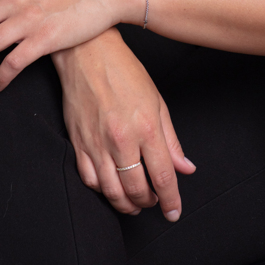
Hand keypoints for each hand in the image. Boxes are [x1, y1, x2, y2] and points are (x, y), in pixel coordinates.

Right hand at [54, 29, 195, 220]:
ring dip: (126, 204)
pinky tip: (111, 186)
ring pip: (112, 191)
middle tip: (154, 202)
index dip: (171, 200)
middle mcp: (122, 140)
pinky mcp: (78, 143)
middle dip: (149, 203)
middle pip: (137, 190)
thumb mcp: (157, 101)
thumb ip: (171, 140)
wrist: (88, 52)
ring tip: (135, 202)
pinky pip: (89, 180)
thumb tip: (186, 168)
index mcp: (146, 128)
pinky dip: (102, 190)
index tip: (174, 213)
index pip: (163, 177)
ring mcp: (97, 143)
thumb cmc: (124, 71)